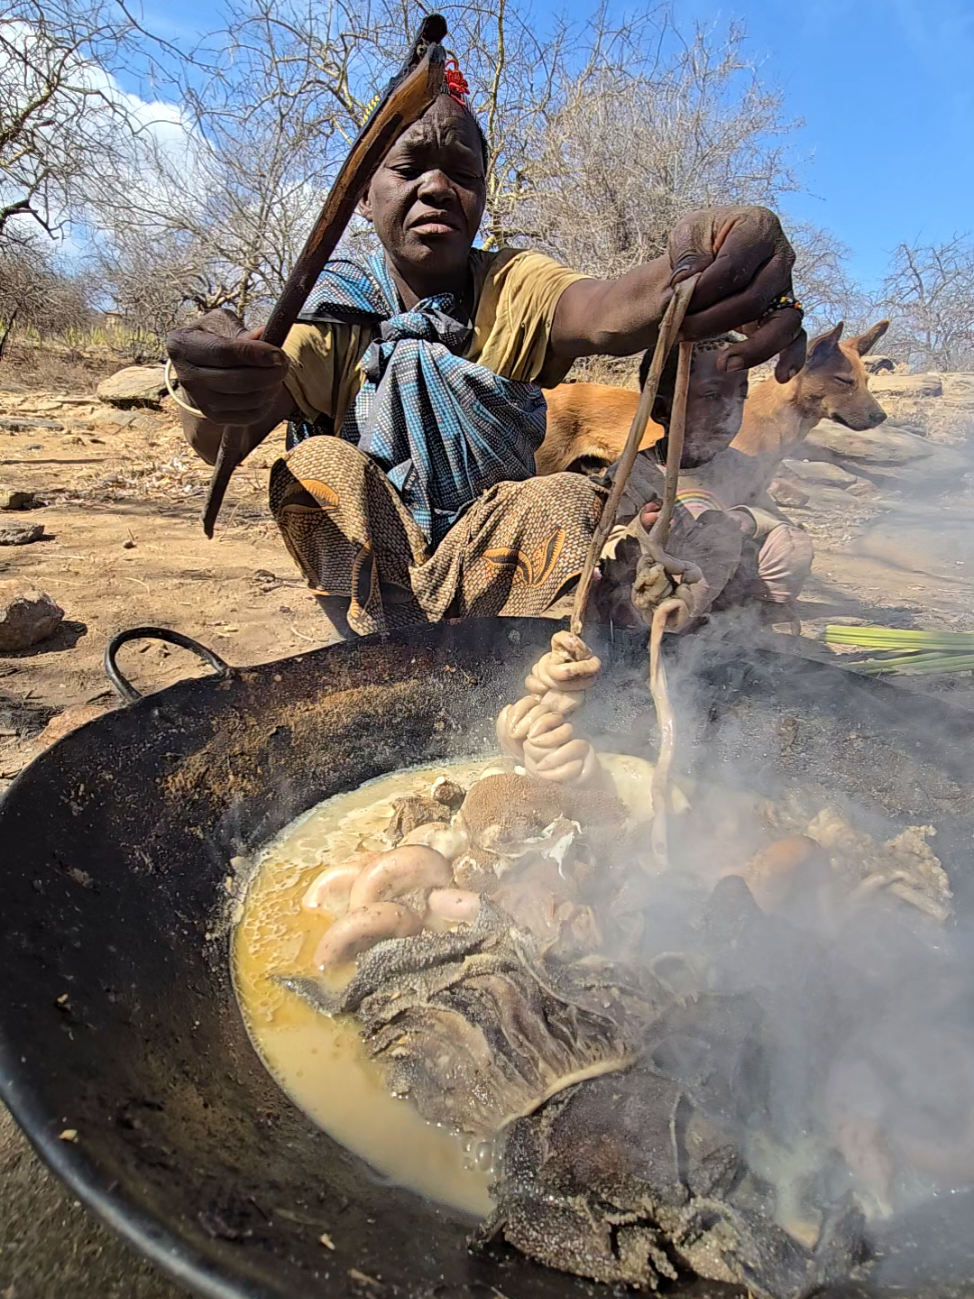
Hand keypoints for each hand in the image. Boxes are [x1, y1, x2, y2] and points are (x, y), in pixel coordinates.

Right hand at [166, 309, 289, 425]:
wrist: (198, 366)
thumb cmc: (212, 338)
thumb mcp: (221, 324)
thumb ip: (242, 330)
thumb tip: (265, 333)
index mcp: (182, 345)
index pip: (223, 353)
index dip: (255, 354)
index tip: (278, 353)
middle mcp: (186, 376)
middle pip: (237, 380)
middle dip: (269, 373)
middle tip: (285, 363)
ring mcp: (200, 400)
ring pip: (247, 400)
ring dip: (271, 388)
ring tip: (278, 374)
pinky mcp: (214, 417)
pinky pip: (250, 415)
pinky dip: (267, 403)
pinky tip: (269, 389)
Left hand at [667, 206, 806, 382]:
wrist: (708, 255)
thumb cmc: (700, 243)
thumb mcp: (687, 234)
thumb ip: (688, 254)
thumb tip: (689, 281)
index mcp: (758, 227)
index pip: (733, 267)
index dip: (703, 290)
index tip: (676, 302)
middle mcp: (781, 256)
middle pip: (753, 299)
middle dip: (712, 321)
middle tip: (681, 330)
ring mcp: (787, 286)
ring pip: (782, 322)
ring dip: (752, 348)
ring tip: (725, 364)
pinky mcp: (787, 311)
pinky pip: (797, 336)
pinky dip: (791, 356)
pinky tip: (781, 375)